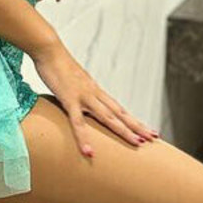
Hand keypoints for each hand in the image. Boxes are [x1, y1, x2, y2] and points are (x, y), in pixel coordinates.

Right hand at [30, 41, 160, 157]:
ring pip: (108, 117)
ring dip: (123, 130)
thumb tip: (79, 102)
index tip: (146, 130)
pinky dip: (84, 138)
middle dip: (137, 126)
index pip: (119, 108)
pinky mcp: (69, 100)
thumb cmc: (57, 65)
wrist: (49, 50)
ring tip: (137, 143)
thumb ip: (78, 92)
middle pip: (120, 113)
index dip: (133, 120)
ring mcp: (83, 97)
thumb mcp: (72, 82)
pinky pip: (78, 122)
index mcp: (95, 91)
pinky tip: (88, 152)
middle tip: (153, 138)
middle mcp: (94, 94)